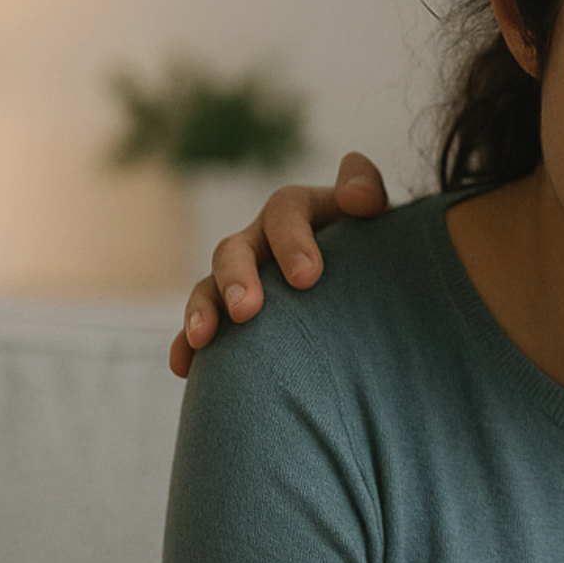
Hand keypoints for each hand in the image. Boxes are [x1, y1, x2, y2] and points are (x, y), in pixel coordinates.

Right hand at [168, 151, 391, 377]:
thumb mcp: (378, 218)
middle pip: (236, 249)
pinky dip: (188, 343)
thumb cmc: (377, 247)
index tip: (307, 278)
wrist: (370, 283)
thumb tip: (359, 196)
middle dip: (238, 278)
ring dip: (203, 309)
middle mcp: (262, 239)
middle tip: (248, 310)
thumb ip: (368, 196)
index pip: (286, 210)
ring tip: (204, 338)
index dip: (292, 241)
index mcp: (299, 211)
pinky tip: (185, 366)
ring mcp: (243, 275)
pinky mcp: (230, 310)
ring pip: (210, 285)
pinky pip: (202, 324)